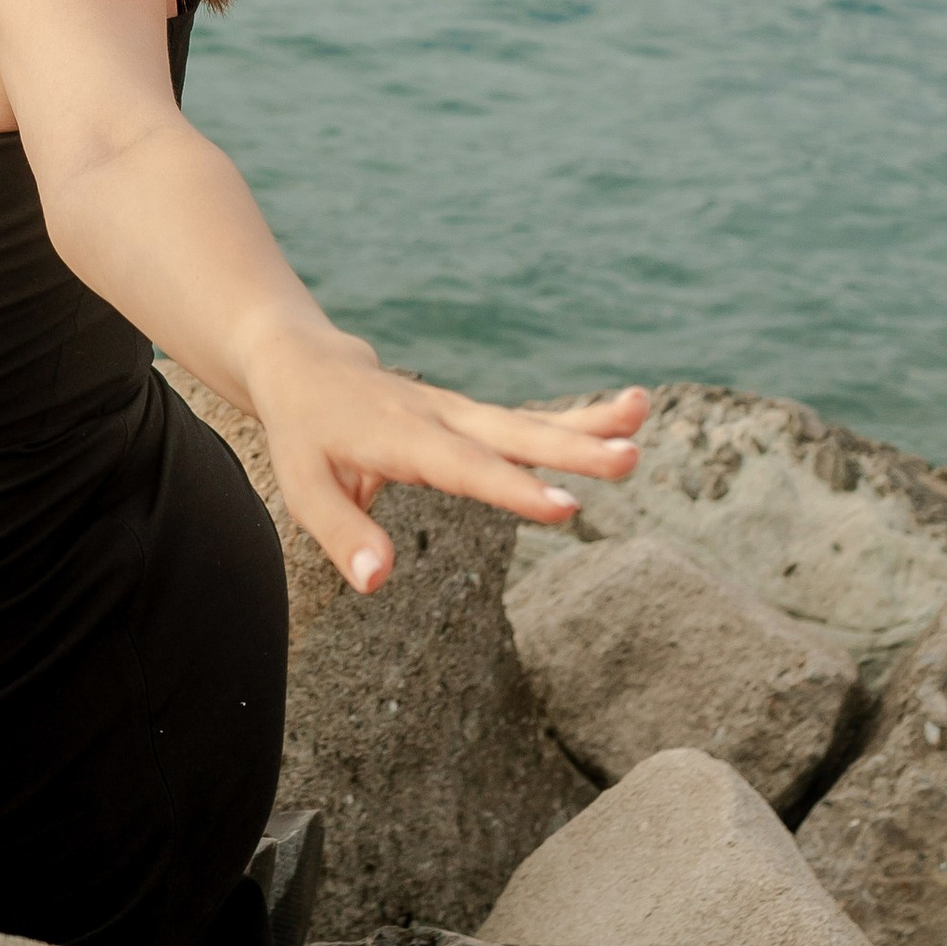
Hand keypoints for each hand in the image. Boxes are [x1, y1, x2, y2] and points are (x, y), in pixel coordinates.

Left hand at [254, 344, 646, 595]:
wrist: (306, 365)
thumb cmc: (305, 434)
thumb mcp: (302, 486)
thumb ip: (341, 532)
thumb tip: (377, 580)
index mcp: (397, 435)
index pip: (462, 467)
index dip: (512, 489)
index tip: (564, 509)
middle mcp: (439, 417)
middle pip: (512, 434)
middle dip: (572, 447)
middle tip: (630, 457)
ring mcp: (460, 412)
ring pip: (529, 421)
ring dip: (588, 421)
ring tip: (644, 416)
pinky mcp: (473, 416)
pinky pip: (527, 421)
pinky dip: (577, 419)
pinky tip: (628, 418)